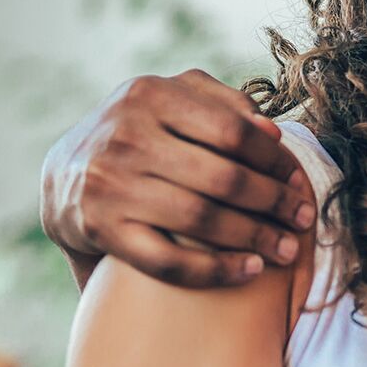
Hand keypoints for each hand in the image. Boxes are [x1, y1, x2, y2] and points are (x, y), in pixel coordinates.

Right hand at [39, 69, 315, 288]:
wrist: (62, 177)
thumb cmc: (139, 134)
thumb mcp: (170, 100)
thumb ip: (221, 103)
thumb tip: (272, 131)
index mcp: (148, 95)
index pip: (233, 132)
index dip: (276, 161)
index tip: (299, 182)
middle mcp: (124, 137)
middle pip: (224, 178)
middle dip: (274, 203)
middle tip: (303, 220)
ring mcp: (109, 185)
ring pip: (201, 219)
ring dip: (254, 238)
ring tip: (285, 250)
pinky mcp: (100, 230)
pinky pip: (169, 260)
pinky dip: (215, 269)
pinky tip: (248, 271)